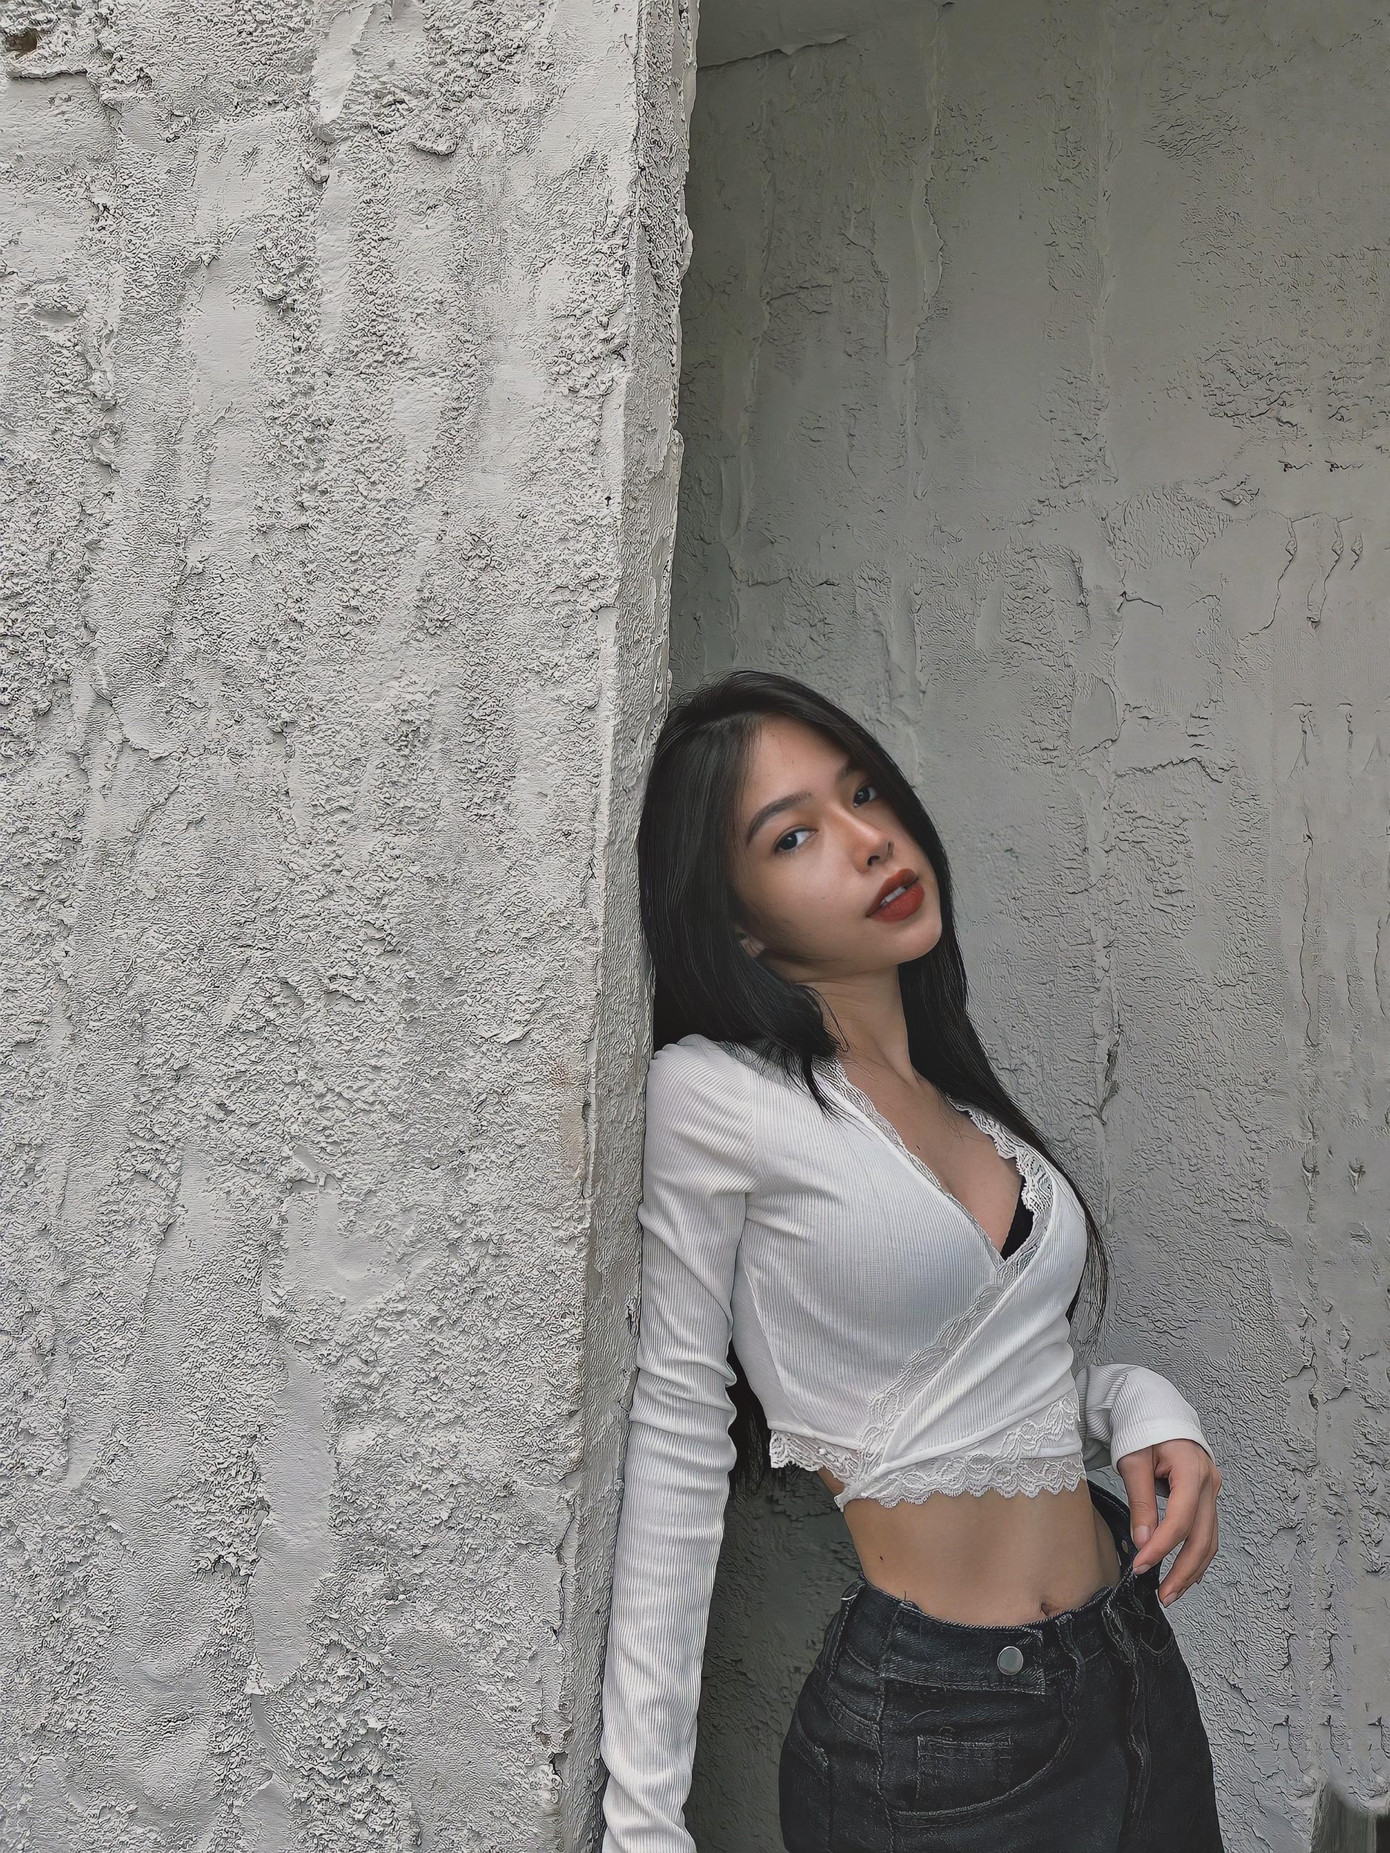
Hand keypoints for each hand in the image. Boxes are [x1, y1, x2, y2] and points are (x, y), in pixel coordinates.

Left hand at [1117, 1438, 1221, 1606]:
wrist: (1153, 1407)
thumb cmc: (1141, 1428)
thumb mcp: (1133, 1460)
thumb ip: (1140, 1502)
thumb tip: (1144, 1542)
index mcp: (1191, 1469)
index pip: (1181, 1519)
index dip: (1162, 1547)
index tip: (1140, 1567)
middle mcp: (1208, 1482)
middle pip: (1202, 1537)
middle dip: (1183, 1570)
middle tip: (1163, 1595)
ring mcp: (1211, 1490)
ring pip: (1209, 1539)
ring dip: (1192, 1569)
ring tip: (1171, 1592)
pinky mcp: (1207, 1496)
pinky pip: (1207, 1532)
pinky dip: (1196, 1555)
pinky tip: (1186, 1574)